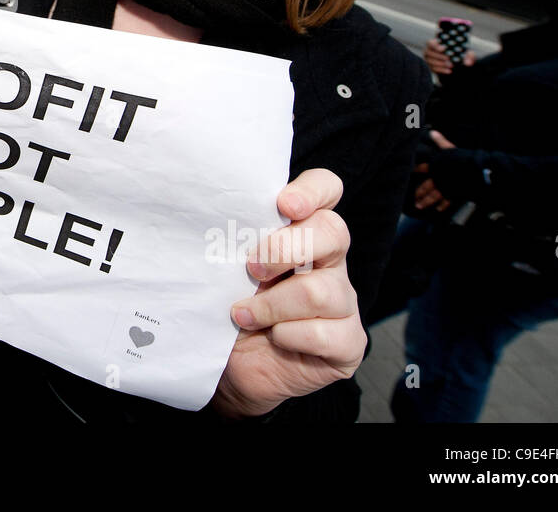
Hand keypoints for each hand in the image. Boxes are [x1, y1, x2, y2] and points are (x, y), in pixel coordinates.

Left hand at [210, 168, 366, 418]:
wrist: (232, 367)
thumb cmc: (232, 306)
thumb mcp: (228, 268)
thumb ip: (235, 240)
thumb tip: (210, 214)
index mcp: (304, 232)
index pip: (326, 190)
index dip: (312, 190)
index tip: (283, 205)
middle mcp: (330, 261)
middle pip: (333, 232)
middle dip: (284, 248)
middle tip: (250, 268)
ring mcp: (343, 302)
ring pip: (320, 291)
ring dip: (272, 304)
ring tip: (242, 314)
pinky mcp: (348, 342)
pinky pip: (325, 333)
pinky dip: (289, 335)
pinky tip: (272, 338)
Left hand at [412, 129, 455, 211]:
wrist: (474, 171)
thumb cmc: (462, 158)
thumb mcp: (450, 148)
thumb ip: (441, 141)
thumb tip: (433, 132)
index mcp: (435, 166)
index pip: (421, 167)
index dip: (414, 169)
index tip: (407, 171)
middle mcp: (438, 178)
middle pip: (425, 186)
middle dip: (419, 192)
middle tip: (413, 198)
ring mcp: (445, 187)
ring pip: (433, 196)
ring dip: (426, 201)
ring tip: (419, 206)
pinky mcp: (453, 193)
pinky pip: (447, 200)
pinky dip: (443, 205)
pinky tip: (439, 209)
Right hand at [423, 38, 474, 75]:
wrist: (456, 62)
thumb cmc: (459, 53)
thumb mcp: (466, 52)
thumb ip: (469, 56)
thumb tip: (468, 63)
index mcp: (435, 43)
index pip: (430, 43)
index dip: (435, 46)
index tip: (444, 48)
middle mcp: (429, 50)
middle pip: (430, 53)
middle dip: (439, 56)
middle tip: (448, 59)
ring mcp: (428, 59)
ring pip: (431, 61)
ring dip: (441, 63)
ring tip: (451, 65)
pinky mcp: (429, 67)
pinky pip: (433, 69)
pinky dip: (441, 70)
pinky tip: (449, 71)